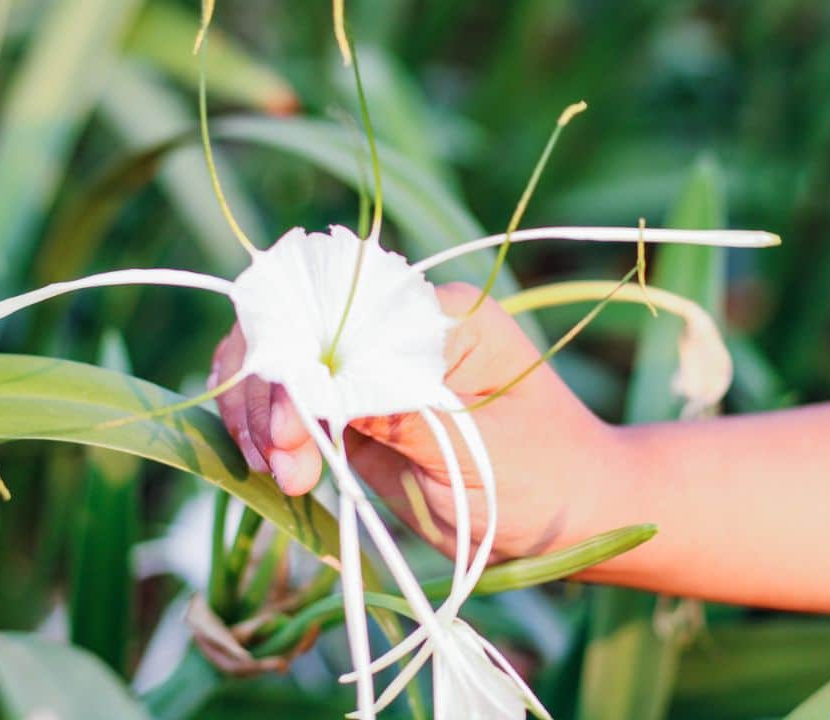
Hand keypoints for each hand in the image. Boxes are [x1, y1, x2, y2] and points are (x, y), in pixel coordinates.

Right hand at [211, 283, 618, 561]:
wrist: (566, 519)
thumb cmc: (543, 476)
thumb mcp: (472, 447)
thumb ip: (395, 412)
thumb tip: (311, 386)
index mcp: (441, 314)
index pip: (341, 310)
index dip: (297, 362)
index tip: (291, 432)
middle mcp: (399, 330)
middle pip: (298, 328)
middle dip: (271, 392)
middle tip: (279, 463)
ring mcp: (373, 370)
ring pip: (284, 365)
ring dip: (263, 414)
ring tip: (280, 475)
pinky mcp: (358, 413)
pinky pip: (297, 408)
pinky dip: (273, 433)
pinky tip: (277, 470)